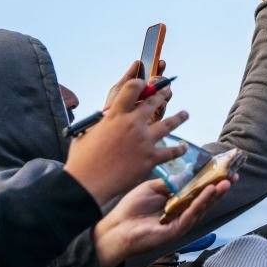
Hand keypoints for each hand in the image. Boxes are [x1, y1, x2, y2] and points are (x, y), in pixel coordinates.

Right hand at [66, 78, 188, 205]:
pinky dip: (179, 150)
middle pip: (153, 104)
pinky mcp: (151, 158)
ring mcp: (144, 141)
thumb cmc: (82, 160)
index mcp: (115, 116)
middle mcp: (132, 124)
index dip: (139, 83)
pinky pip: (170, 152)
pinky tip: (184, 147)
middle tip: (167, 92)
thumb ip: (101, 123)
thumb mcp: (87, 132)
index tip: (143, 84)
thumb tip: (105, 120)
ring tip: (185, 114)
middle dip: (161, 96)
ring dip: (179, 118)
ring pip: (168, 124)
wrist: (88, 183)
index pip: (131, 89)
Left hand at [93, 178, 230, 266]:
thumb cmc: (130, 209)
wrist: (115, 228)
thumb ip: (171, 182)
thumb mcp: (152, 187)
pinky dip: (202, 202)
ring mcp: (180, 221)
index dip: (211, 180)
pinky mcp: (177, 230)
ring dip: (215, 194)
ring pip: (203, 206)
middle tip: (233, 176)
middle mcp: (182, 211)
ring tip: (226, 182)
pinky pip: (192, 214)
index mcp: (177, 201)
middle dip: (220, 187)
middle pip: (206, 198)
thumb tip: (188, 174)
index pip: (198, 189)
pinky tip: (210, 192)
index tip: (223, 169)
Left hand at [104, 60, 171, 122]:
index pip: (151, 76)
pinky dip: (162, 101)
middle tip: (162, 72)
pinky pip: (163, 106)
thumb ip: (129, 77)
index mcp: (139, 90)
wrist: (110, 128)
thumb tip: (138, 62)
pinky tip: (158, 99)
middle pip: (160, 84)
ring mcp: (153, 107)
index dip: (157, 69)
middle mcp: (147, 97)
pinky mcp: (155, 117)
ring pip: (165, 95)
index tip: (160, 62)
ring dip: (163, 88)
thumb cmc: (110, 110)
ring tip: (158, 86)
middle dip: (162, 76)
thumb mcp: (118, 90)